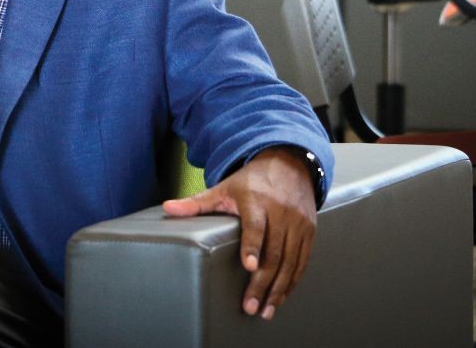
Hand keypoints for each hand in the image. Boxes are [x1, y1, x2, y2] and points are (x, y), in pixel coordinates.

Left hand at [162, 147, 316, 320]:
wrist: (288, 165)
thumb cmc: (250, 182)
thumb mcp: (223, 188)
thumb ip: (196, 202)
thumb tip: (167, 208)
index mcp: (256, 200)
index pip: (255, 225)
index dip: (252, 245)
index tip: (249, 266)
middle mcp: (280, 212)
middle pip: (273, 251)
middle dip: (262, 282)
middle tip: (251, 306)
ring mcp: (297, 223)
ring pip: (290, 261)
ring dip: (278, 288)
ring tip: (265, 310)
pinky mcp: (309, 231)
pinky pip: (302, 260)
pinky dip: (292, 281)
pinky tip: (281, 297)